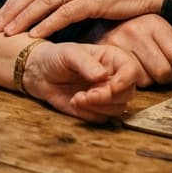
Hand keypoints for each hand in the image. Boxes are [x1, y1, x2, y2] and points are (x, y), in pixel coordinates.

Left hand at [22, 42, 138, 122]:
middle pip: (128, 93)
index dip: (126, 80)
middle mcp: (114, 77)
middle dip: (107, 98)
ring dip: (97, 107)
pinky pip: (102, 118)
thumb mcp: (69, 54)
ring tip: (77, 98)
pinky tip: (75, 102)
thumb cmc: (55, 57)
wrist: (40, 73)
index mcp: (112, 58)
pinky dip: (89, 114)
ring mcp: (106, 94)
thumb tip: (101, 75)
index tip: (113, 86)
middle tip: (86, 95)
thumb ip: (85, 63)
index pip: (131, 69)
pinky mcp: (97, 109)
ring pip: (117, 109)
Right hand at [91, 15, 171, 86]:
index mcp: (154, 21)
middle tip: (163, 73)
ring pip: (147, 79)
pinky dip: (133, 81)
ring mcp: (118, 42)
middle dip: (167, 78)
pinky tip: (132, 71)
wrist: (97, 23)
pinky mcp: (106, 55)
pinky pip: (128, 80)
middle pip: (164, 71)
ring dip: (149, 80)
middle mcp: (135, 30)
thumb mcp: (160, 35)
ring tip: (144, 68)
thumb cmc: (133, 29)